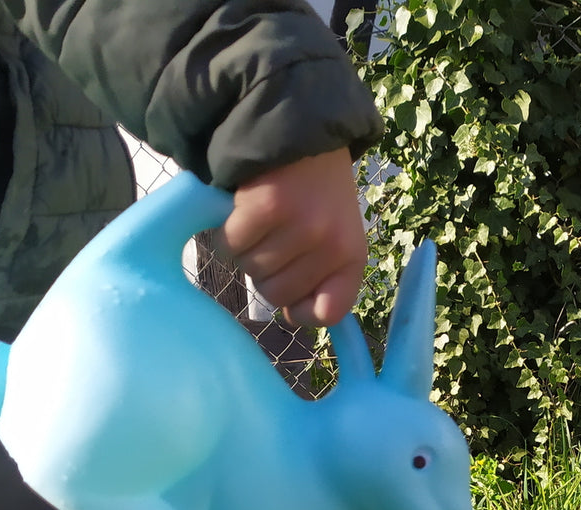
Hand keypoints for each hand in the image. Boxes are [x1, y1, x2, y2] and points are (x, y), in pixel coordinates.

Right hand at [219, 148, 367, 327]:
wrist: (298, 125)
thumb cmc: (313, 189)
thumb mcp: (333, 232)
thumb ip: (319, 275)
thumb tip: (290, 314)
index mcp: (351, 255)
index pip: (327, 312)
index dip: (301, 308)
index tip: (292, 292)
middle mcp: (331, 243)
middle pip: (276, 294)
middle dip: (266, 270)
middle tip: (274, 235)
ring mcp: (300, 225)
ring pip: (251, 269)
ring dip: (246, 248)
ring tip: (262, 217)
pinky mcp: (266, 207)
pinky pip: (232, 244)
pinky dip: (229, 229)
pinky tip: (244, 206)